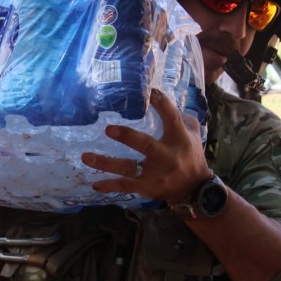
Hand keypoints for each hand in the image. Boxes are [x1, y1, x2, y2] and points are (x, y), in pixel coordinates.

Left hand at [80, 89, 210, 203]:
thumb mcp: (192, 133)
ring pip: (128, 168)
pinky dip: (109, 186)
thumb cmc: (190, 155)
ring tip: (86, 157)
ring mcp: (154, 174)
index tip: (150, 91)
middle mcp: (166, 156)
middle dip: (127, 137)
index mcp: (178, 138)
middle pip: (146, 145)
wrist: (194, 189)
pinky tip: (94, 184)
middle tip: (108, 129)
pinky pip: (125, 186)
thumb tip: (160, 98)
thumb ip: (179, 116)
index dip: (161, 103)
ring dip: (105, 163)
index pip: (171, 117)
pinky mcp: (146, 187)